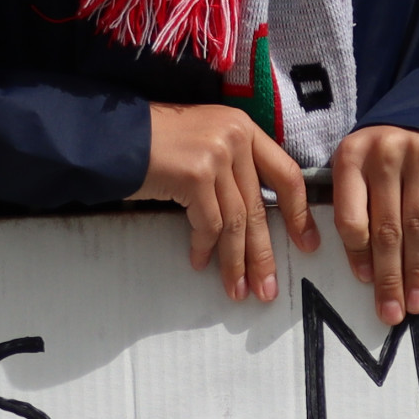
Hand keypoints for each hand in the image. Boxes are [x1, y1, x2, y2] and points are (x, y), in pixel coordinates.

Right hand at [141, 103, 315, 302]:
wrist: (112, 135)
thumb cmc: (155, 143)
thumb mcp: (205, 142)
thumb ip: (233, 167)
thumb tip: (254, 218)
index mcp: (244, 128)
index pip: (286, 174)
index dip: (298, 212)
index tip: (307, 243)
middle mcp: (236, 137)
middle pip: (260, 206)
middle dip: (264, 254)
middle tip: (268, 288)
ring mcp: (216, 155)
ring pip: (236, 221)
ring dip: (236, 262)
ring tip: (238, 290)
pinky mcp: (196, 175)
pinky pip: (208, 224)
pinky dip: (205, 248)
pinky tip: (201, 264)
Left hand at [332, 127, 418, 324]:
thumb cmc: (380, 155)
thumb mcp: (354, 169)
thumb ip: (352, 207)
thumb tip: (365, 272)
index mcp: (350, 157)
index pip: (351, 217)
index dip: (359, 255)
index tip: (366, 283)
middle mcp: (385, 154)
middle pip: (386, 228)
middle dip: (390, 276)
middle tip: (393, 312)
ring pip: (417, 226)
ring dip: (417, 270)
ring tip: (416, 302)